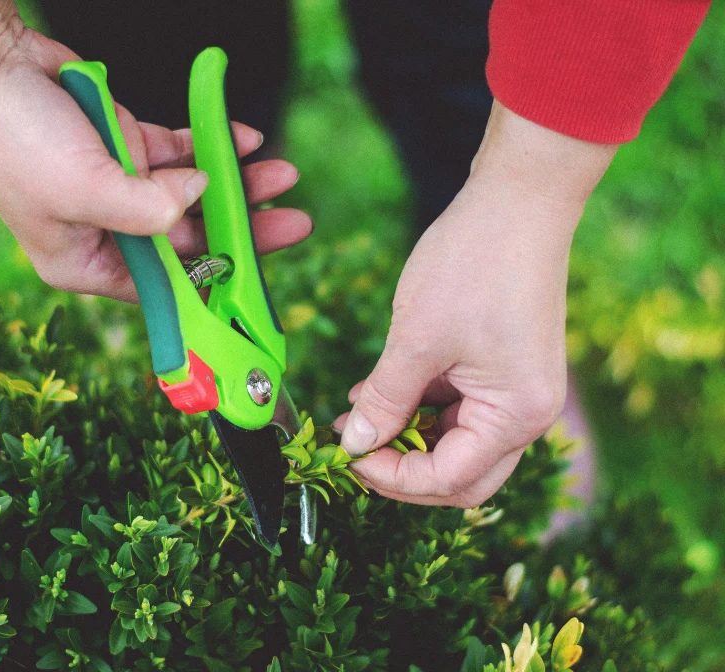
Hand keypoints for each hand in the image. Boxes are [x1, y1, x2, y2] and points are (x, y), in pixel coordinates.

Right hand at [0, 0, 310, 301]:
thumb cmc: (13, 140)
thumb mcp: (83, 189)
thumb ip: (147, 210)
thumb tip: (198, 199)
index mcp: (89, 264)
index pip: (166, 286)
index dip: (216, 283)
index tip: (262, 280)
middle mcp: (108, 232)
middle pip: (189, 240)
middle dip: (241, 227)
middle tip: (293, 221)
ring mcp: (120, 187)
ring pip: (192, 193)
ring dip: (236, 183)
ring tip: (282, 173)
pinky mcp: (126, 147)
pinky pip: (181, 152)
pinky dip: (211, 145)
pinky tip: (244, 140)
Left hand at [335, 102, 616, 507]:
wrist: (518, 199)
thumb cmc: (472, 265)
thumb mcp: (415, 340)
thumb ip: (384, 399)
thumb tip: (355, 442)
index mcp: (516, 416)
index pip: (449, 480)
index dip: (393, 477)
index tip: (348, 457)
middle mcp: (527, 414)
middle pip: (460, 474)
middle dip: (404, 469)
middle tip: (356, 451)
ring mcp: (519, 390)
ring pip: (456, 441)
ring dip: (407, 436)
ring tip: (353, 414)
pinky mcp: (506, 368)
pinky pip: (460, 406)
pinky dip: (420, 406)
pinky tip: (377, 391)